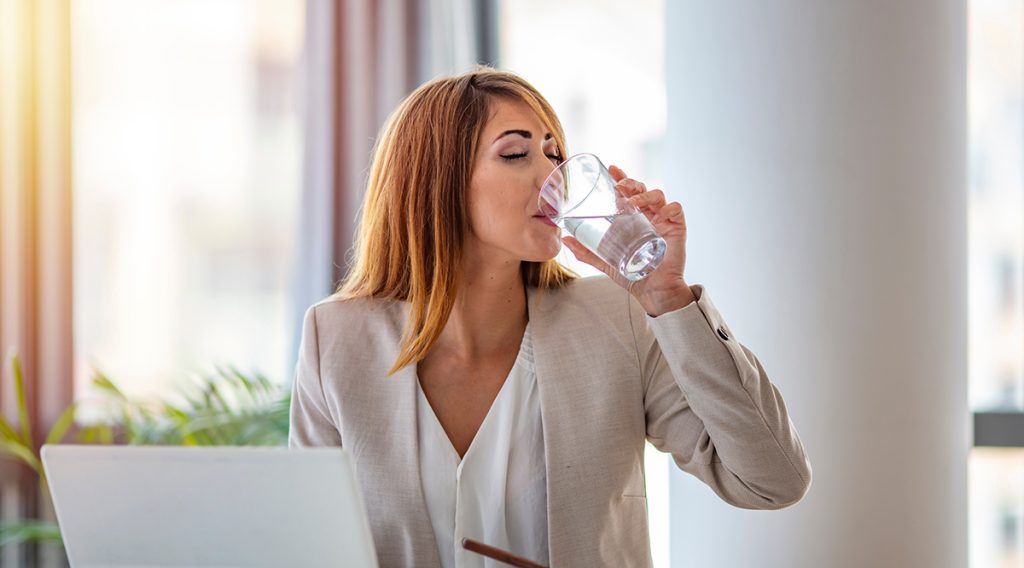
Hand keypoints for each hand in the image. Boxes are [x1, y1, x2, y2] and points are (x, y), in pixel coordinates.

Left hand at [561, 164, 695, 315]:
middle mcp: (649, 215)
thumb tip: (565, 240)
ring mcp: (663, 221)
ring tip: (633, 202)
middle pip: (643, 188)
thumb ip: (586, 252)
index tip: (612, 168)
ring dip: (645, 194)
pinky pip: (676, 210)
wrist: (653, 293)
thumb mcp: (605, 261)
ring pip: (658, 195)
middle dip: (631, 183)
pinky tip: (660, 213)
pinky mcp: (677, 229)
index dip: (622, 177)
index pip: (628, 191)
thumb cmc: (632, 274)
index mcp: (634, 217)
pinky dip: (669, 207)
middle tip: (619, 188)